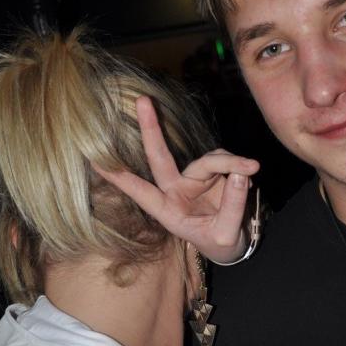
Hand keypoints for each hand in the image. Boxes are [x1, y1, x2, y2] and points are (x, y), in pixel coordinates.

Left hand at [94, 96, 259, 263]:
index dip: (118, 177)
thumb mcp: (226, 234)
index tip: (92, 160)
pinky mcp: (213, 172)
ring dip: (230, 161)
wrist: (235, 245)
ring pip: (208, 159)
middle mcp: (176, 190)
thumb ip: (233, 206)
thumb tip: (241, 174)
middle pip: (160, 157)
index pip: (140, 192)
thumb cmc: (221, 244)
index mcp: (168, 211)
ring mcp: (194, 179)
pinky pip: (225, 160)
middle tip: (143, 100)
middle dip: (151, 129)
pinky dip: (239, 164)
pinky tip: (251, 171)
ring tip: (253, 167)